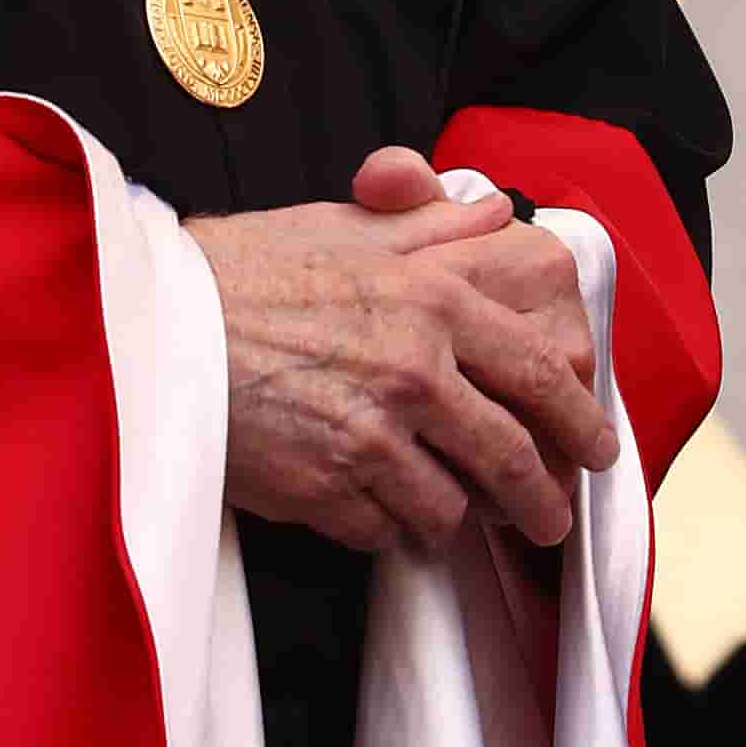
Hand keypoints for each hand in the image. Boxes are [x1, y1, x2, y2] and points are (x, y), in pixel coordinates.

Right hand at [191, 149, 615, 557]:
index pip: (538, 371)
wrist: (148, 325)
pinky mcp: (325, 490)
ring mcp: (371, 436)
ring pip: (450, 507)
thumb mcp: (343, 227)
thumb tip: (497, 213)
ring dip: (452, 517)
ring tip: (442, 516)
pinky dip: (387, 531)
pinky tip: (372, 513)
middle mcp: (415, 369)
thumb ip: (431, 228)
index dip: (578, 419)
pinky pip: (385, 533)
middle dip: (540, 499)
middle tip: (550, 519)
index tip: (596, 450)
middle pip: (511, 456)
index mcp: (431, 299)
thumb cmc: (239, 270)